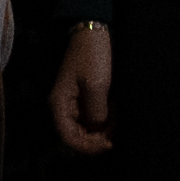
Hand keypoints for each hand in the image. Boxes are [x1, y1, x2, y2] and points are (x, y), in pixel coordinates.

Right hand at [47, 20, 116, 155]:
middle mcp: (65, 108)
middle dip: (97, 139)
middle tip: (117, 137)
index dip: (87, 146)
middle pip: (78, 135)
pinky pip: (96, 116)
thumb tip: (98, 130)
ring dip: (104, 130)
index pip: (68, 137)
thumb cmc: (92, 56)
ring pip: (89, 127)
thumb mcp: (96, 85)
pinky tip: (119, 115)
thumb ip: (96, 111)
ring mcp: (76, 103)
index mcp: (60, 105)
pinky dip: (108, 119)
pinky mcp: (88, 98)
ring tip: (120, 123)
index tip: (108, 145)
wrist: (95, 33)